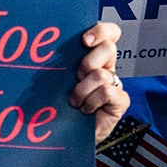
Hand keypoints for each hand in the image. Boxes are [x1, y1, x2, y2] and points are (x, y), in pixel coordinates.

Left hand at [69, 22, 129, 143]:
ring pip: (101, 74)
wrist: (71, 135)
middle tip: (77, 77)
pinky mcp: (121, 100)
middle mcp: (107, 67)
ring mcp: (116, 84)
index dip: (101, 31)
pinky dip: (92, 102)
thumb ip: (63, 64)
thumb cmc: (64, 106)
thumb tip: (46, 50)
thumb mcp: (61, 81)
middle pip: (108, 47)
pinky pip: (107, 92)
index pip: (109, 33)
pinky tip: (86, 110)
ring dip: (83, 90)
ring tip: (76, 102)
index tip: (85, 41)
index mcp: (95, 56)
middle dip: (88, 62)